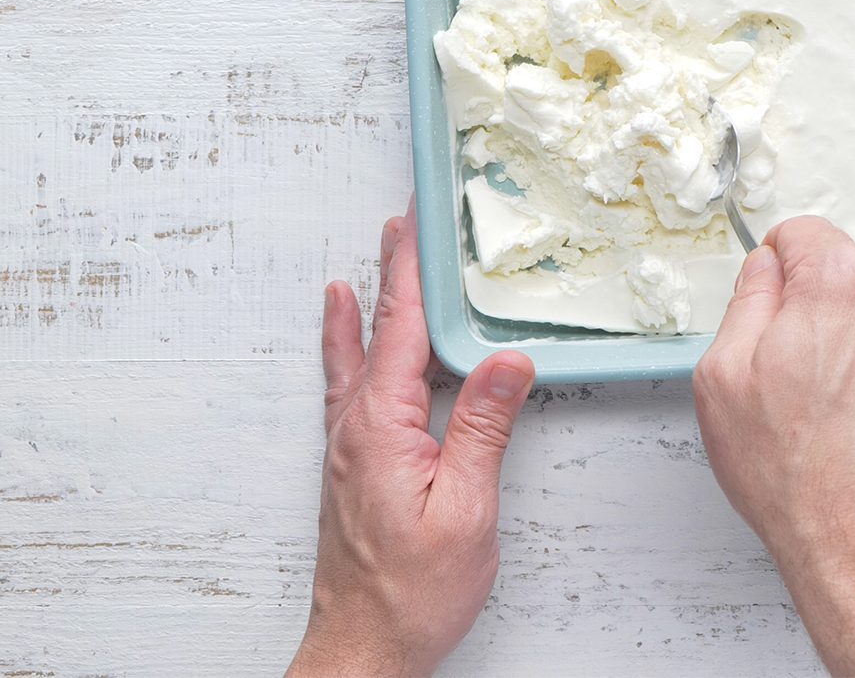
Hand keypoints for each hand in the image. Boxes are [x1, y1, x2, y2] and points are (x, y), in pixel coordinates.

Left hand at [288, 200, 535, 677]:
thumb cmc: (412, 593)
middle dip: (393, 271)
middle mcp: (355, 428)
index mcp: (383, 428)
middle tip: (404, 219)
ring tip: (378, 258)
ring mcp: (348, 445)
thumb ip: (483, 430)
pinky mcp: (352, 465)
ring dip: (374, 301)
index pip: (403, 330)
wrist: (363, 648)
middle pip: (377, 329)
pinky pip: (352, 384)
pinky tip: (348, 331)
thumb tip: (506, 361)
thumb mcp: (465, 511)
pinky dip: (351, 344)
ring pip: (361, 354)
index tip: (416, 221)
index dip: (412, 271)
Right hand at [694, 216, 854, 676]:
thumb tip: (766, 271)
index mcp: (842, 280)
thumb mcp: (725, 378)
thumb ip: (746, 300)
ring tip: (834, 415)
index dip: (773, 274)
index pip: (800, 235)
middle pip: (843, 274)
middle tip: (794, 381)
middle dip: (814, 313)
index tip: (769, 314)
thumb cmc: (802, 479)